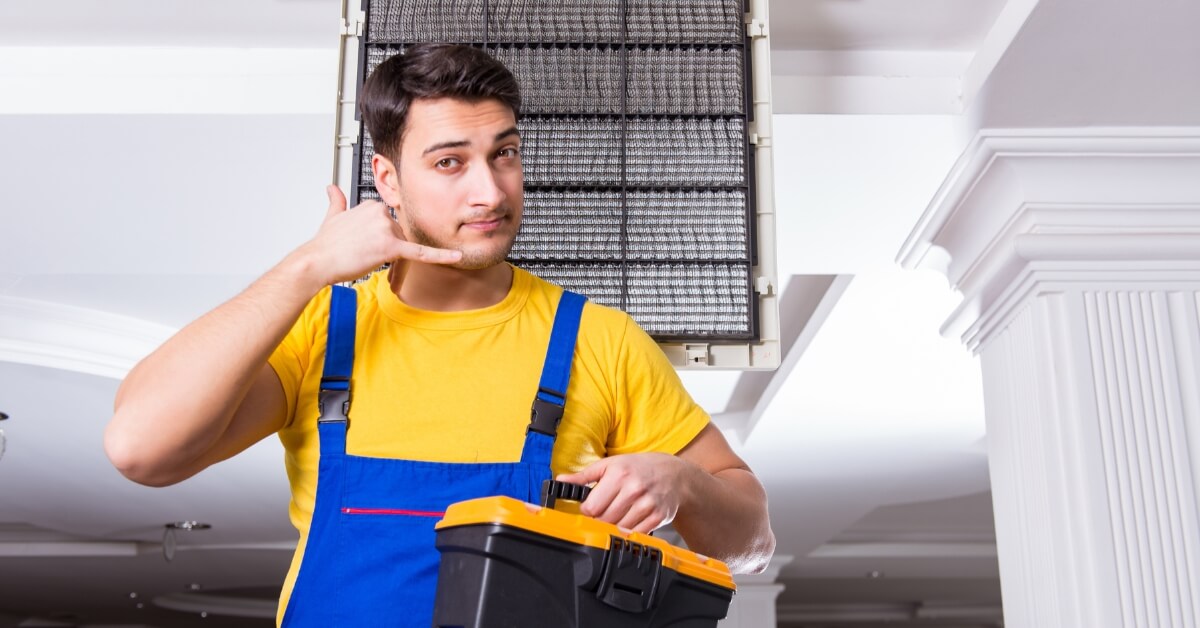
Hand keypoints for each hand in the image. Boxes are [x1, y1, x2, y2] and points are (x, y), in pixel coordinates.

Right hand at [293, 185, 460, 285]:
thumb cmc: (325, 244)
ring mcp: (387, 229)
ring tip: (363, 255)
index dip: (379, 237)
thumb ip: (336, 201)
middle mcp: (381, 213)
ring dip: (387, 255)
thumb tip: (331, 188)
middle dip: (385, 247)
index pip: (390, 224)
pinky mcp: (391, 247)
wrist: (317, 261)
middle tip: (362, 251)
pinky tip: (456, 257)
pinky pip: (420, 252)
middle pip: (399, 235)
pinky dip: (440, 256)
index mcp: (371, 205)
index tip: (364, 242)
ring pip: (402, 246)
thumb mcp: (332, 217)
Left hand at [556, 453, 697, 533]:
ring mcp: (646, 504)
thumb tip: (561, 480)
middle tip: (604, 511)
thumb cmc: (639, 468)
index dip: (587, 510)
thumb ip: (584, 475)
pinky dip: (628, 531)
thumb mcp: (610, 465)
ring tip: (617, 514)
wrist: (673, 475)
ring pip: (618, 529)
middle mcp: (633, 489)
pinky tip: (630, 520)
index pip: (591, 507)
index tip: (590, 507)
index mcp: (618, 474)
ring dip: (613, 526)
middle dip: (599, 519)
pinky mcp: (657, 517)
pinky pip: (634, 534)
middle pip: (603, 520)